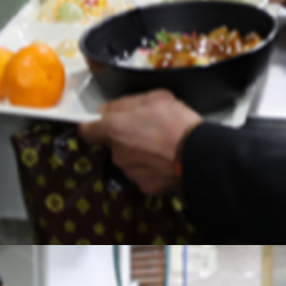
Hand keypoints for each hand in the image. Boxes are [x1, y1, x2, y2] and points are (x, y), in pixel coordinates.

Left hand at [78, 91, 201, 197]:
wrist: (198, 156)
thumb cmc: (176, 122)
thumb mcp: (154, 97)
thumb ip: (125, 103)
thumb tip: (108, 110)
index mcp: (114, 129)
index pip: (86, 130)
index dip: (93, 126)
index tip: (102, 123)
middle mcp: (117, 153)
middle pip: (113, 145)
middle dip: (125, 138)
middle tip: (147, 131)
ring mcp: (130, 173)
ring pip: (129, 161)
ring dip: (139, 154)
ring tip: (161, 147)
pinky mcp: (145, 187)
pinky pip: (144, 175)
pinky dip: (152, 170)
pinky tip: (167, 162)